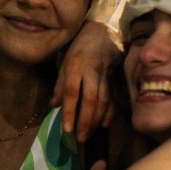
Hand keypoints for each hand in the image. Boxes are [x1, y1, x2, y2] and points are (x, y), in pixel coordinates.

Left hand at [53, 21, 121, 141]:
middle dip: (86, 120)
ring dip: (97, 119)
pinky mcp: (115, 76)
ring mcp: (105, 73)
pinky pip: (114, 97)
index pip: (72, 92)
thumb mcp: (65, 62)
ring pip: (104, 99)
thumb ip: (60, 84)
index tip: (67, 129)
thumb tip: (55, 105)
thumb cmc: (78, 49)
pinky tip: (105, 124)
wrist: (101, 32)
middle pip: (91, 98)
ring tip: (90, 134)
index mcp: (75, 65)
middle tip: (81, 138)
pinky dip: (110, 112)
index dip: (70, 111)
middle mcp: (91, 70)